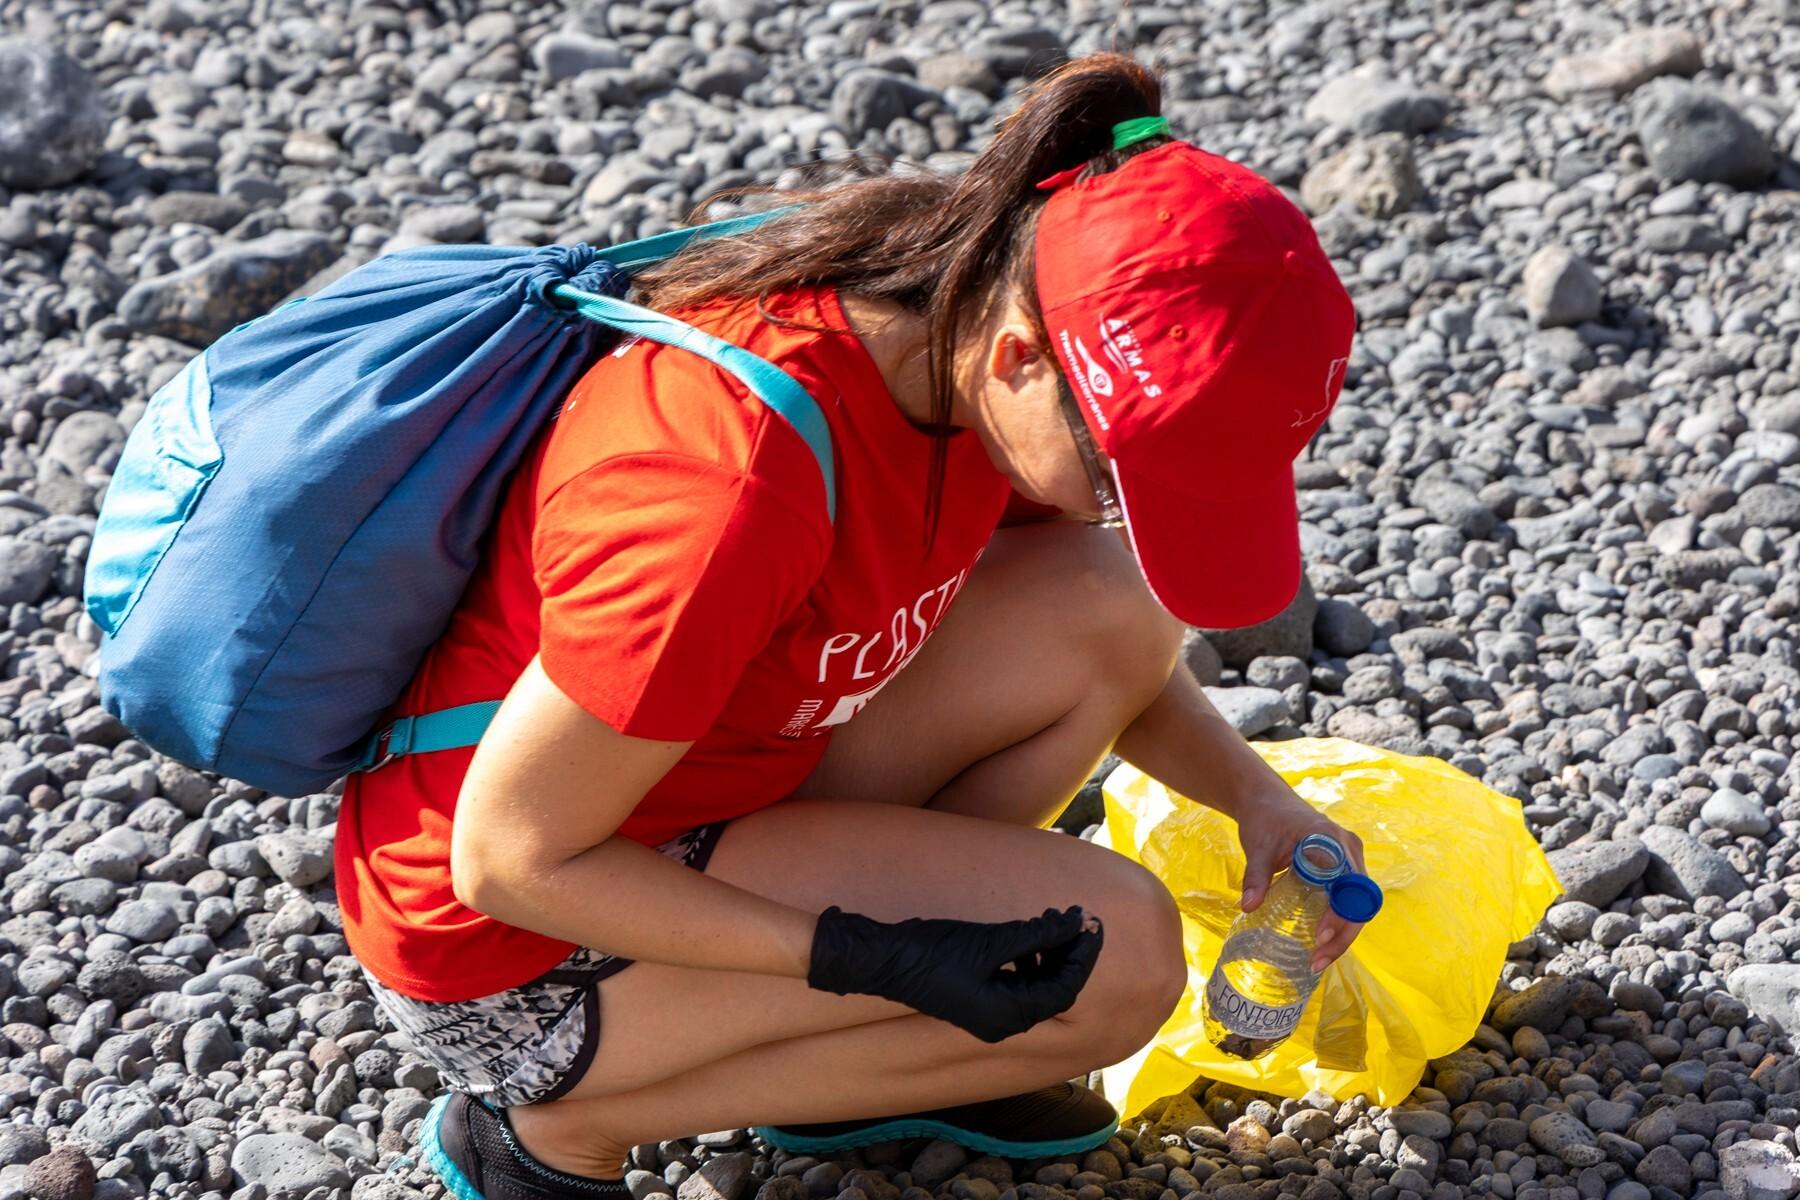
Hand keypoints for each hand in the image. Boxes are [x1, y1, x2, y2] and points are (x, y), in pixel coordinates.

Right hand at [807, 905, 1103, 1042]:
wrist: (881, 959)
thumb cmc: (931, 952)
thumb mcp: (990, 941)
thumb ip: (1036, 935)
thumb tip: (1077, 924)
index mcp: (1007, 1016)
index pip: (1064, 990)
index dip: (1082, 955)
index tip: (1092, 924)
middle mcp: (1001, 1023)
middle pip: (1054, 990)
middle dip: (1069, 952)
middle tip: (1078, 917)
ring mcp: (988, 1013)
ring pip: (1037, 985)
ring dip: (1050, 952)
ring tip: (1052, 919)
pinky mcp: (978, 998)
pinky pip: (1018, 982)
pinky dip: (1029, 957)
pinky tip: (1028, 933)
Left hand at [1236, 789, 1366, 973]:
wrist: (1265, 799)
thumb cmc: (1263, 818)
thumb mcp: (1258, 847)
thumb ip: (1256, 876)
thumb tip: (1247, 906)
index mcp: (1333, 841)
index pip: (1350, 886)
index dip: (1341, 915)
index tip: (1320, 937)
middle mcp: (1349, 849)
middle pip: (1360, 901)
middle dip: (1343, 935)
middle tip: (1317, 961)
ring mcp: (1349, 857)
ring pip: (1357, 903)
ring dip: (1342, 933)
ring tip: (1318, 959)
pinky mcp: (1343, 865)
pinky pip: (1349, 897)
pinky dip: (1339, 920)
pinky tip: (1321, 941)